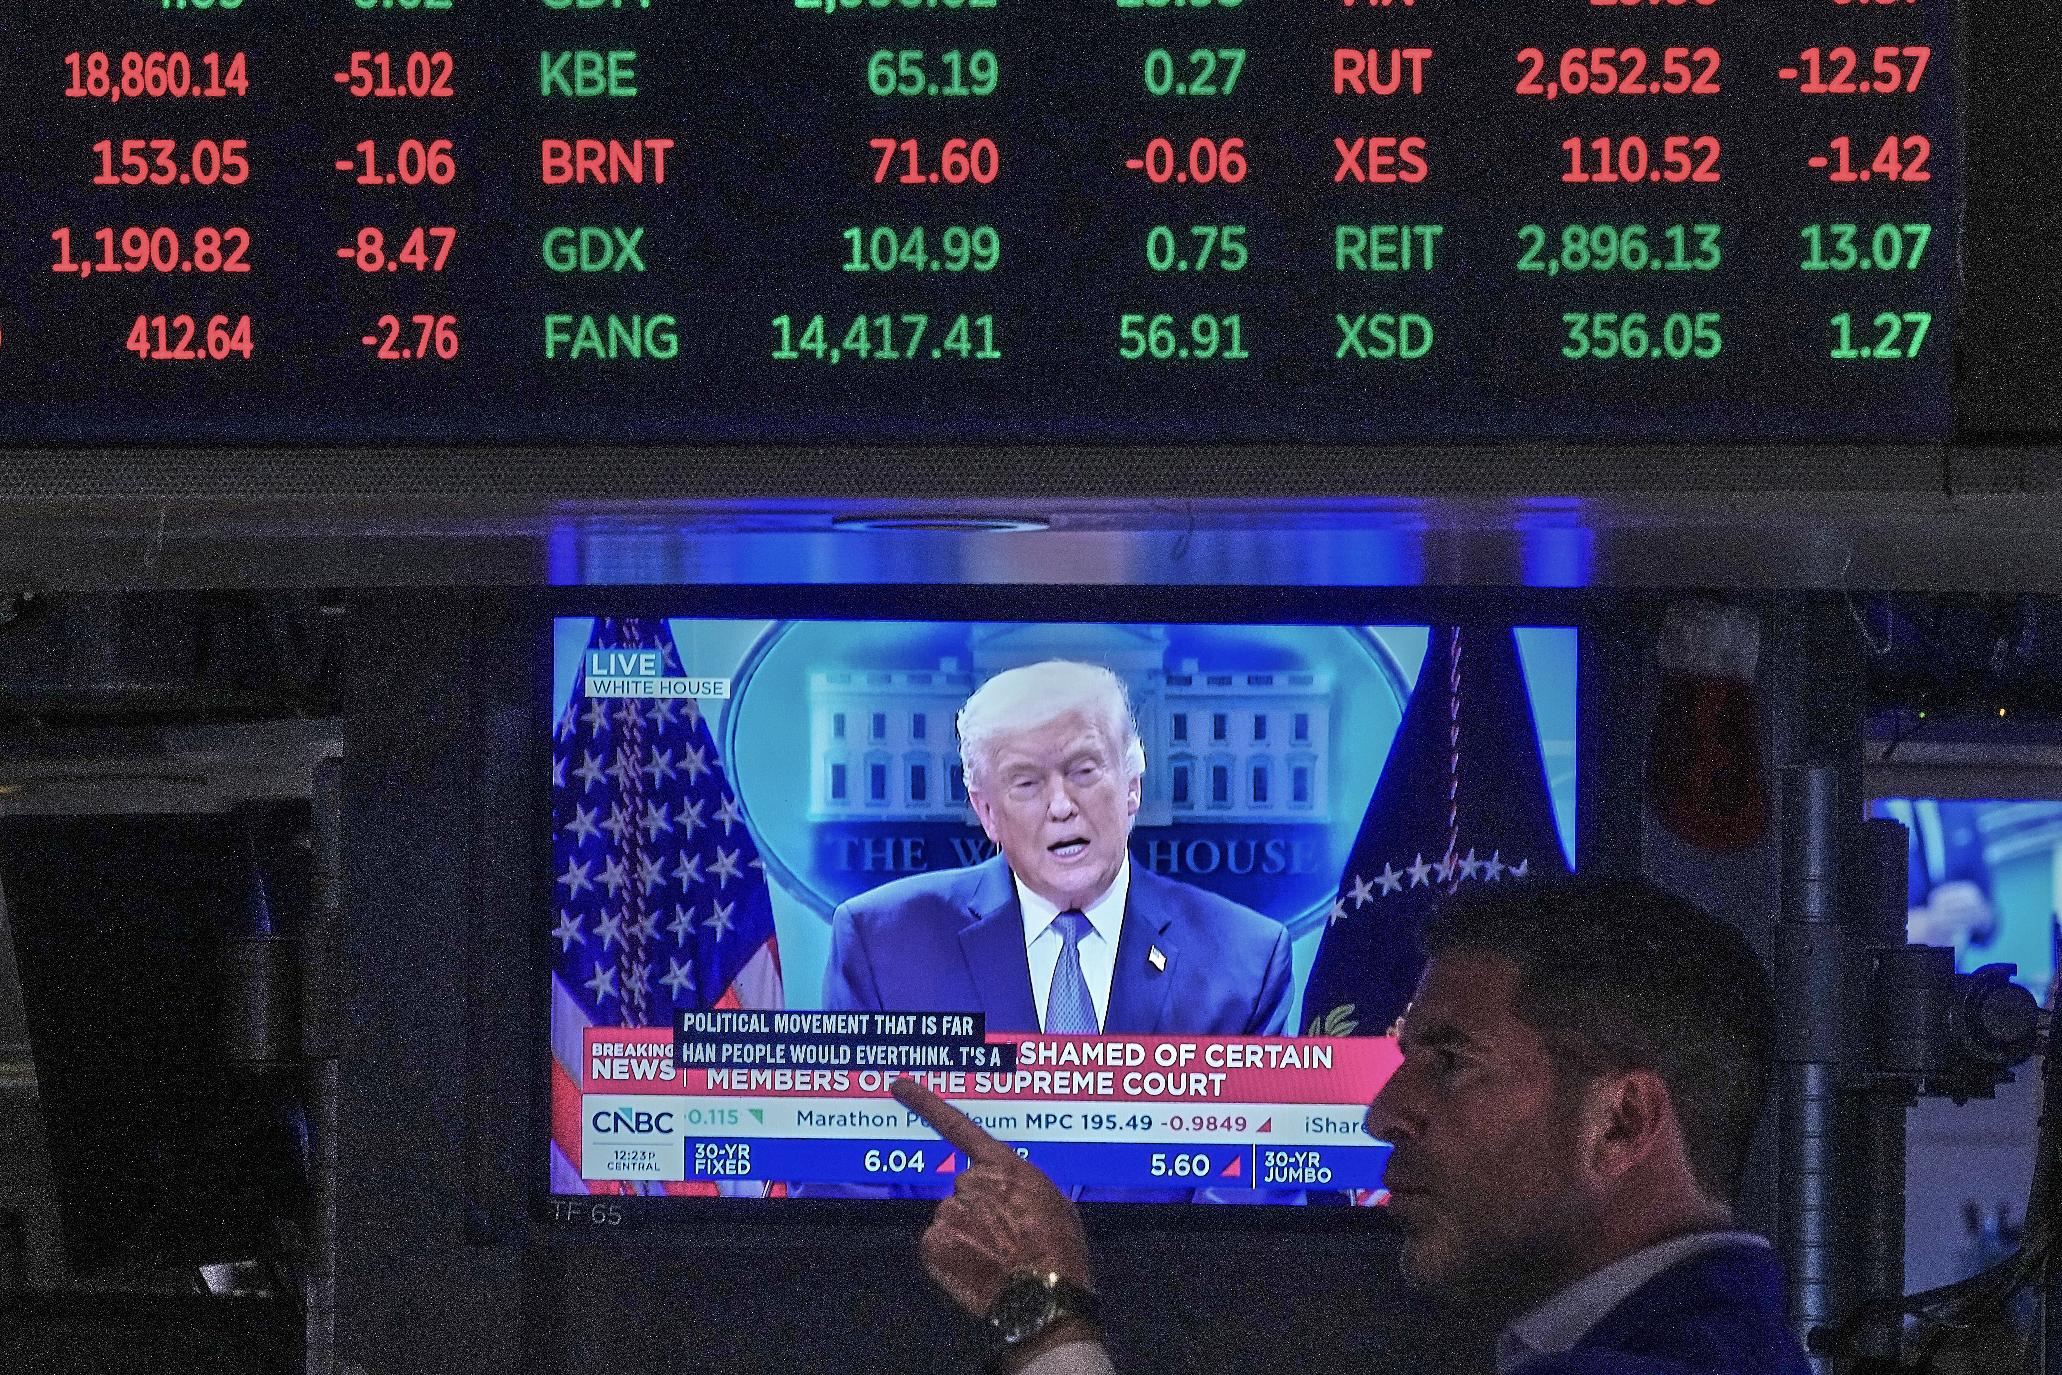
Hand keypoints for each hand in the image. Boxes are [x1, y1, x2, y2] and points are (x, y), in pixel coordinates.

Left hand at [890, 1076, 1092, 1317]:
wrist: (1043, 1294)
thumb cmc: (1058, 1249)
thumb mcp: (1054, 1202)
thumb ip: (1020, 1187)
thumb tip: (1008, 1194)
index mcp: (1003, 1166)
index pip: (958, 1126)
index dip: (925, 1104)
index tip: (898, 1086)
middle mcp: (969, 1181)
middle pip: (963, 1189)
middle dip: (978, 1209)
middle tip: (1005, 1237)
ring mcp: (947, 1211)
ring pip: (951, 1218)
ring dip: (967, 1234)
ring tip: (996, 1257)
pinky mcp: (933, 1242)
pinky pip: (939, 1245)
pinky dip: (952, 1256)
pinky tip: (975, 1269)